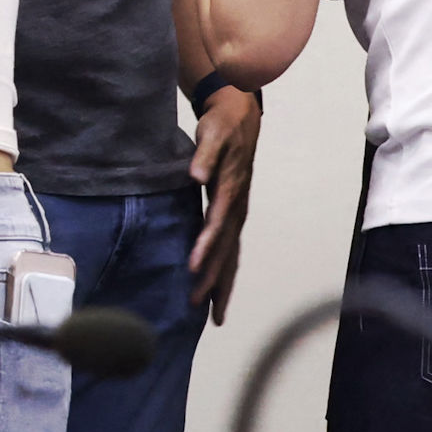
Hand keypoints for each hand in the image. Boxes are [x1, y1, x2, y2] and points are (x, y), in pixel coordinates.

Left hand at [187, 83, 261, 323]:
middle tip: (202, 308)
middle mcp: (236, 208)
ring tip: (213, 313)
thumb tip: (197, 175)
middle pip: (227, 249)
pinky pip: (229, 248)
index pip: (217, 225)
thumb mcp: (212, 135)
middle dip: (214, 278)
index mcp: (230, 191)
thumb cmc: (222, 127)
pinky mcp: (232, 213)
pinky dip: (223, 269)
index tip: (192, 267)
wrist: (239, 118)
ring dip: (221, 282)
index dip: (206, 247)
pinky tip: (215, 288)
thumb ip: (205, 156)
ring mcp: (236, 213)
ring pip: (231, 254)